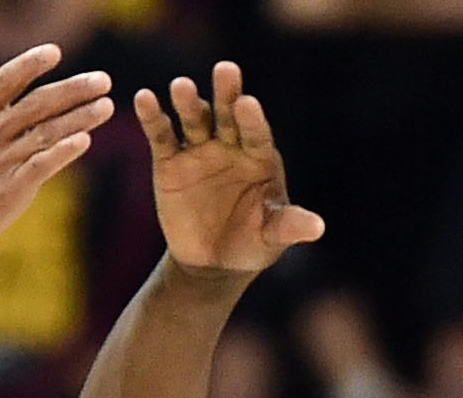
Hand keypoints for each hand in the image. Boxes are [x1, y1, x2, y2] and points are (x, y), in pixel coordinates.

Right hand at [0, 27, 113, 261]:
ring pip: (45, 134)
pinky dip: (61, 154)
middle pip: (37, 105)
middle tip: (104, 80)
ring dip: (79, 119)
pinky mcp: (10, 190)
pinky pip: (40, 167)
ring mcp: (1, 161)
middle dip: (73, 91)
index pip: (7, 80)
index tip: (55, 52)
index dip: (30, 64)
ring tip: (106, 106)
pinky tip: (85, 142)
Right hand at [139, 61, 324, 276]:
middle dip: (227, 93)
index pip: (257, 134)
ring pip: (195, 119)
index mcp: (259, 157)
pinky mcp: (170, 161)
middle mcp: (230, 145)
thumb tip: (317, 228)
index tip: (247, 104)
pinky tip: (145, 98)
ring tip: (181, 86)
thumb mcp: (271, 238)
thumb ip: (288, 226)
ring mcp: (199, 149)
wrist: (212, 262)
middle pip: (228, 114)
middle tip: (226, 69)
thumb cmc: (251, 244)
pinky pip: (161, 135)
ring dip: (189, 102)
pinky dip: (152, 116)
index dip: (252, 120)